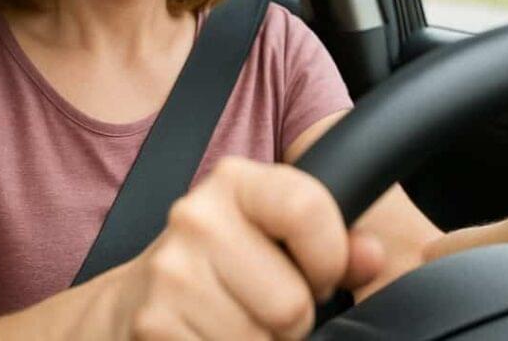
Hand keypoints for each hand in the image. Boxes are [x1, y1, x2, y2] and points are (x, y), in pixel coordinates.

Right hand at [113, 156, 384, 339]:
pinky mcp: (153, 324)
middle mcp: (197, 218)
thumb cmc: (225, 263)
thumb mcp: (278, 234)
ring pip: (260, 340)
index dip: (330, 258)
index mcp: (237, 182)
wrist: (135, 299)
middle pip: (291, 302)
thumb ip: (338, 240)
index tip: (320, 273)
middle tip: (265, 303)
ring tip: (238, 319)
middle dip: (292, 318)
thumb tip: (372, 257)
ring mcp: (170, 273)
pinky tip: (210, 334)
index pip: (307, 210)